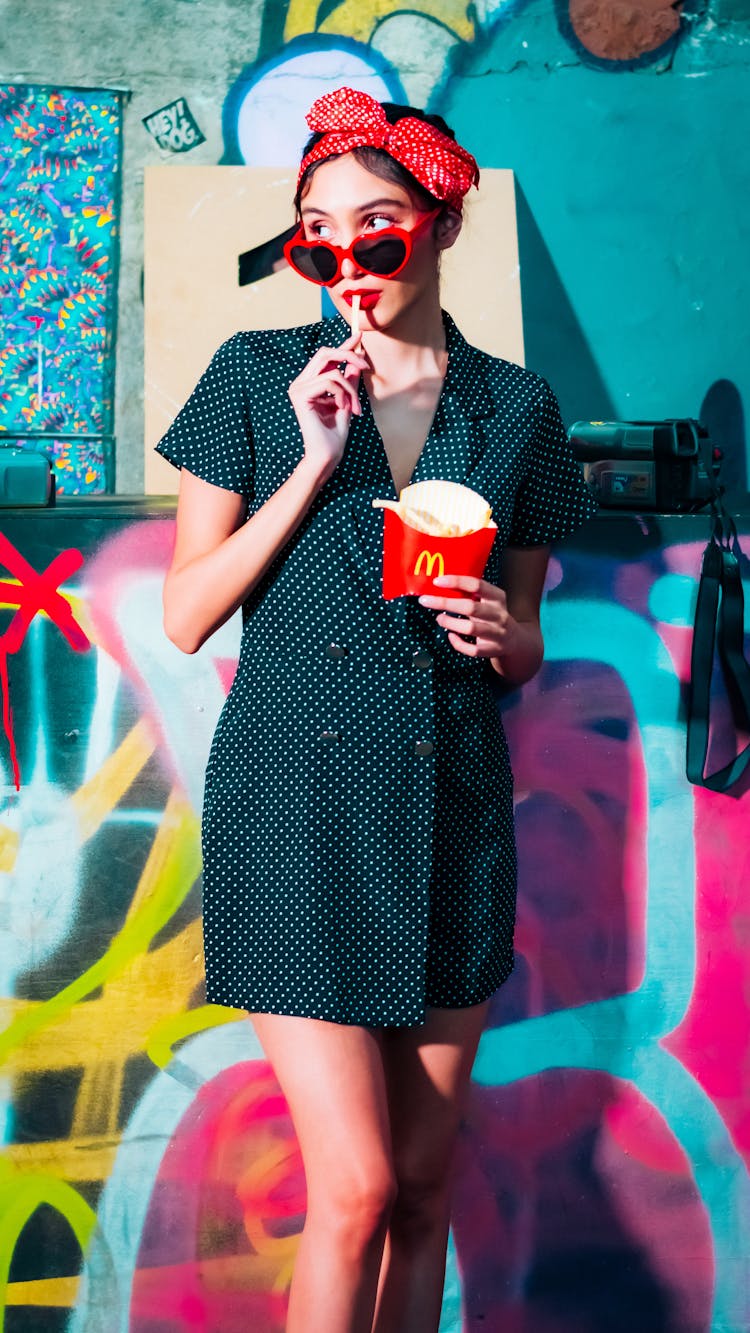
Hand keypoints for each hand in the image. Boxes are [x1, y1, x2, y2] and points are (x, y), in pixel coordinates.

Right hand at [288, 332, 369, 479]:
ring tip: (354, 408)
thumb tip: (355, 360)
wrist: (327, 456)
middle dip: (349, 356)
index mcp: (310, 384)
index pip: (326, 358)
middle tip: (366, 367)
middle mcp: (301, 383)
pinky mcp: (300, 395)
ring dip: (350, 389)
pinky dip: (342, 394)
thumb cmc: (335, 434)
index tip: (359, 335)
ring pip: (333, 371)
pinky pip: (330, 382)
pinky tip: (342, 409)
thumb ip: (348, 381)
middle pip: (325, 353)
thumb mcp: (347, 401)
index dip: (343, 345)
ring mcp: (298, 388)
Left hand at [417, 574, 518, 659]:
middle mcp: (499, 614)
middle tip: (425, 601)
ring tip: (438, 618)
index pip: (477, 585)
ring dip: (450, 623)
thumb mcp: (487, 602)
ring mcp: (497, 633)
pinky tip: (451, 636)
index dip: (456, 581)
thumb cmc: (492, 616)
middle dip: (445, 603)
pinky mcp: (493, 650)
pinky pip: (472, 650)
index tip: (437, 581)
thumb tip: (439, 585)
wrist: (515, 640)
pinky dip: (458, 643)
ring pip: (471, 628)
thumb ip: (470, 594)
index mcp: (497, 598)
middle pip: (470, 607)